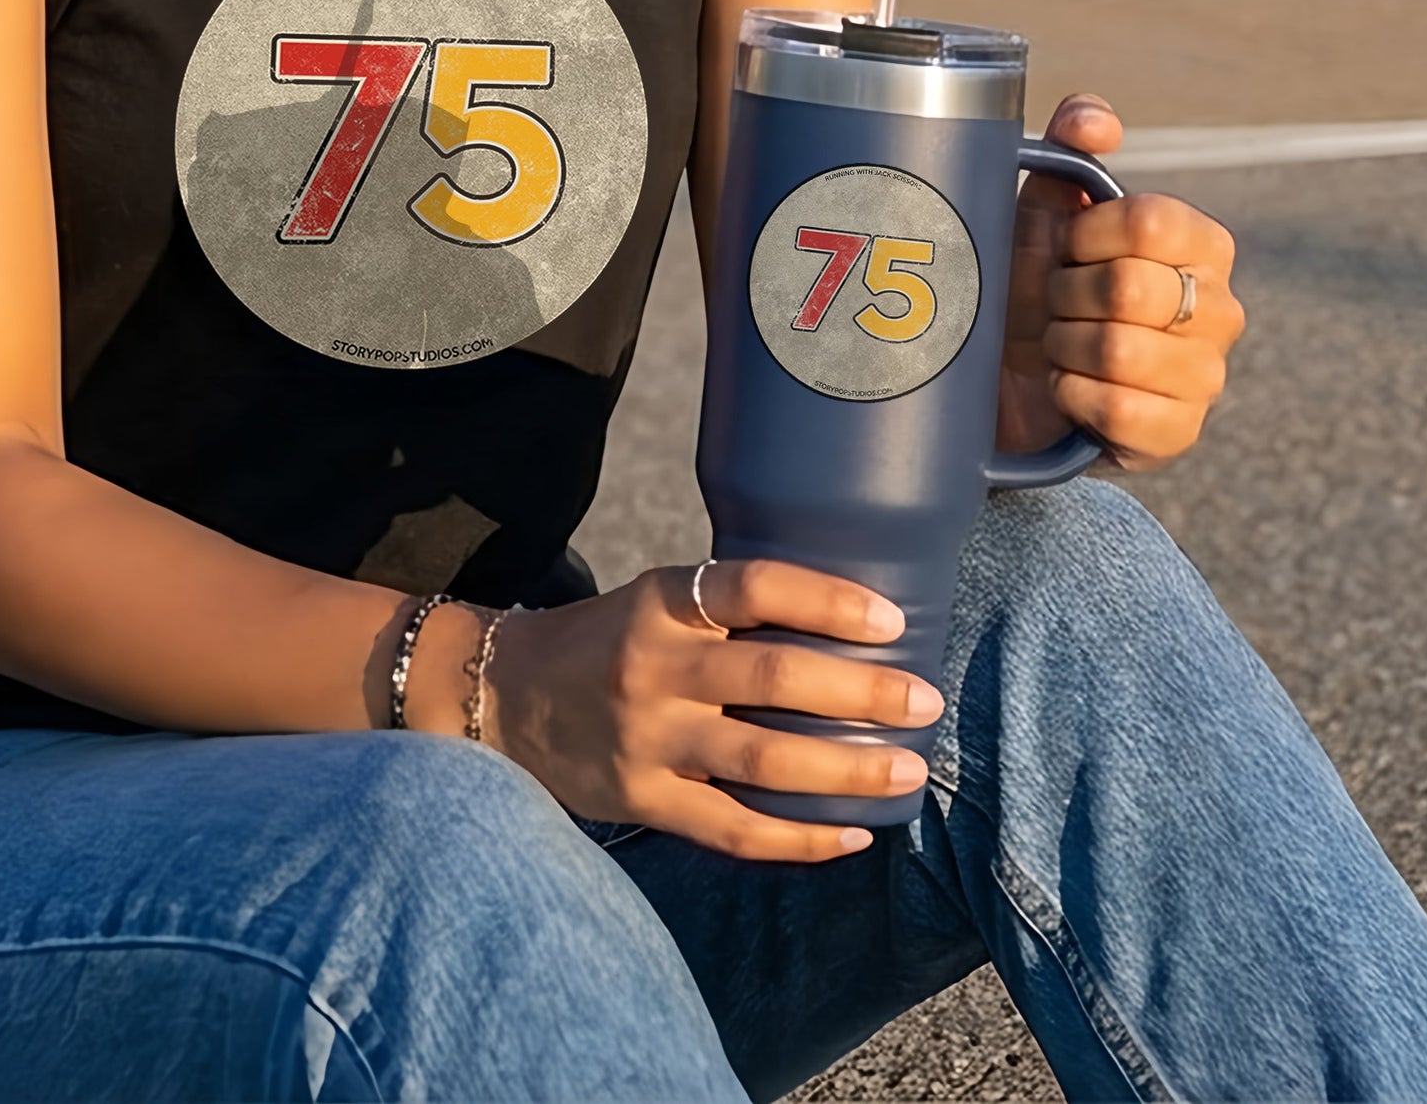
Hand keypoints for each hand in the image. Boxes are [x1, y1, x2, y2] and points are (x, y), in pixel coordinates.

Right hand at [461, 559, 942, 862]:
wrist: (503, 697)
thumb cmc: (606, 644)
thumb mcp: (655, 603)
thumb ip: (729, 613)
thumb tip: (849, 625)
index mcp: (662, 601)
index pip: (754, 587)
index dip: (828, 601)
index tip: (891, 620)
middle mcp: (655, 666)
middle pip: (774, 679)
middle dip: (862, 694)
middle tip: (923, 701)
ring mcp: (647, 739)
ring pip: (765, 763)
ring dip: (847, 772)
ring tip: (907, 771)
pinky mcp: (642, 800)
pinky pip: (734, 830)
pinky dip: (799, 840)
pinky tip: (851, 837)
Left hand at [999, 94, 1243, 470]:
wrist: (1008, 379)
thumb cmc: (1034, 281)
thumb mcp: (1044, 208)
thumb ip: (1071, 145)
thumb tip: (1099, 122)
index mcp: (1202, 243)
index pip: (1151, 220)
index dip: (1086, 232)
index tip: (1062, 246)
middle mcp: (1221, 308)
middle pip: (1130, 287)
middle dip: (1064, 294)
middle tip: (1052, 302)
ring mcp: (1208, 377)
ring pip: (1120, 350)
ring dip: (1064, 346)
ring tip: (1058, 344)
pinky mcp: (1180, 435)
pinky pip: (1120, 410)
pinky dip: (1073, 396)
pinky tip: (1068, 389)